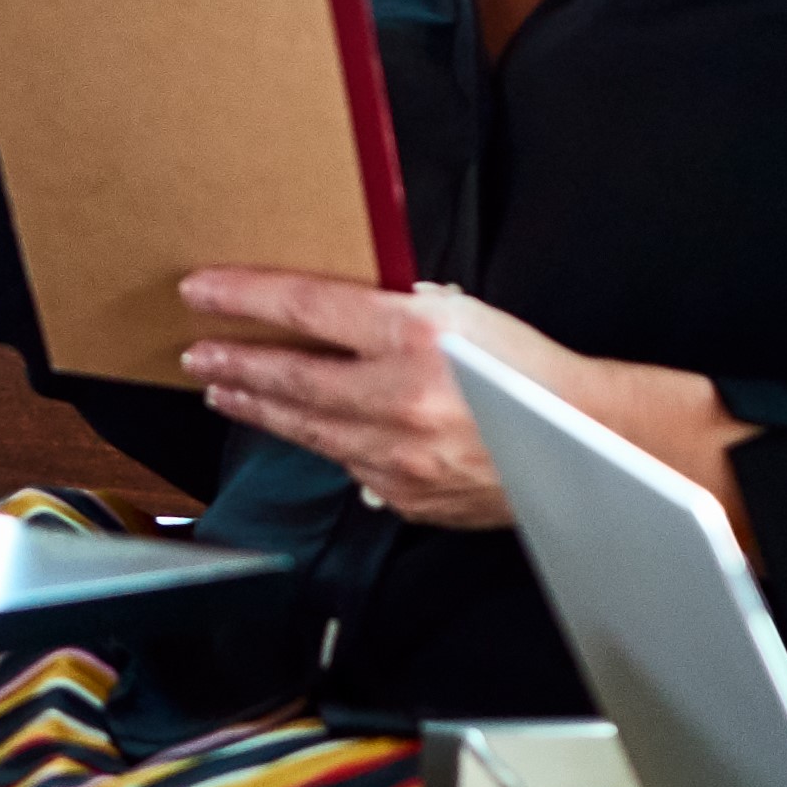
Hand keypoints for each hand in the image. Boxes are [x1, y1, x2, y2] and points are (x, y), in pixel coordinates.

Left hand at [173, 266, 501, 525]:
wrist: (588, 442)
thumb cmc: (527, 369)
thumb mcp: (459, 313)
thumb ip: (391, 311)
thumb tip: (329, 308)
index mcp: (415, 336)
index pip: (306, 307)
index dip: (244, 296)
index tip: (201, 291)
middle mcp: (399, 398)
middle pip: (289, 377)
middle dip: (234, 363)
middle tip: (198, 352)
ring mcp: (399, 456)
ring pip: (307, 429)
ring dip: (260, 407)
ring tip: (226, 389)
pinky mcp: (405, 495)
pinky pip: (348, 465)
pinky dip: (323, 444)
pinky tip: (305, 431)